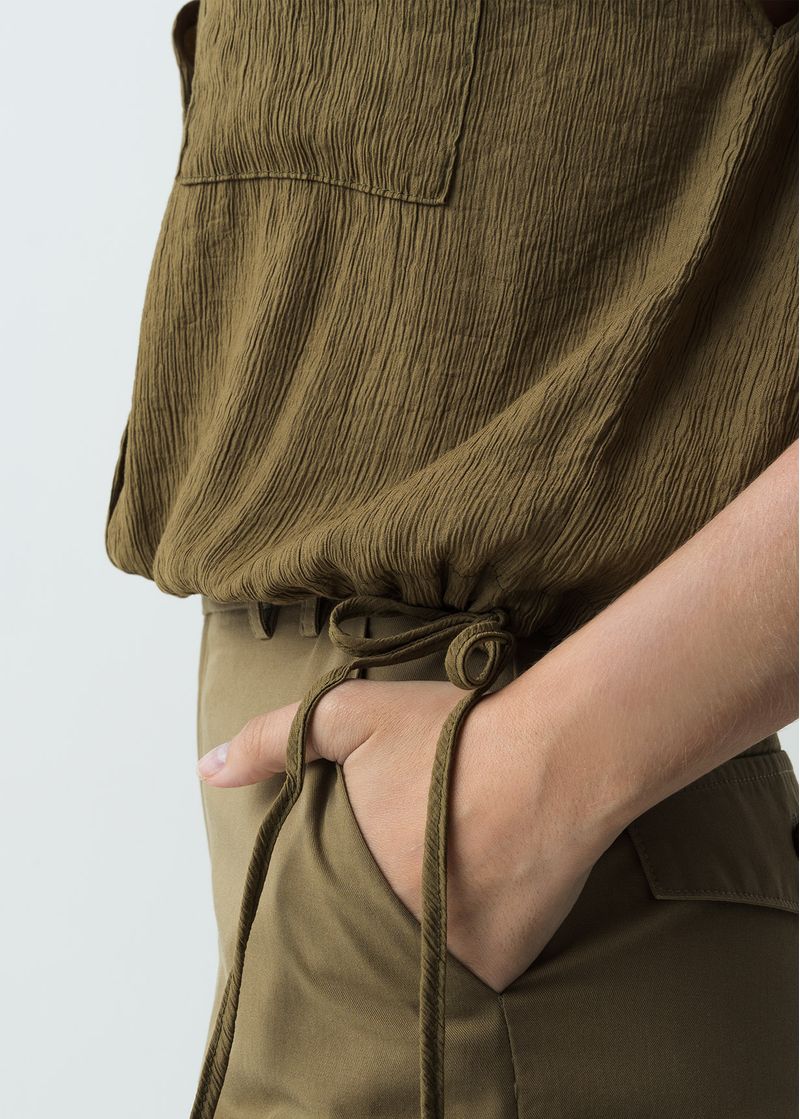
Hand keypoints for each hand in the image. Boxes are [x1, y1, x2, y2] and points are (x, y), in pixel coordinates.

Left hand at [197, 678, 617, 991]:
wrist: (558, 756)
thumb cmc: (453, 735)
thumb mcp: (351, 715)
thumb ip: (274, 740)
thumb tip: (206, 769)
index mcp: (352, 877)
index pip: (318, 908)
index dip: (330, 889)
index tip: (347, 870)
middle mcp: (394, 928)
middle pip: (367, 934)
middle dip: (375, 910)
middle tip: (403, 868)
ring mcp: (448, 956)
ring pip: (415, 958)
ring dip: (419, 933)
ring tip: (438, 885)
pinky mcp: (500, 967)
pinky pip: (469, 973)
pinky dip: (466, 948)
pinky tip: (478, 901)